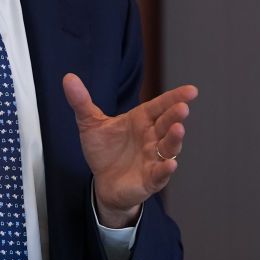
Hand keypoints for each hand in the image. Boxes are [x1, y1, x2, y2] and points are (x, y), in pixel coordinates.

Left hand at [63, 73, 197, 227]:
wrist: (103, 181)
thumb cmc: (104, 150)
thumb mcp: (90, 124)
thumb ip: (81, 101)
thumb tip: (68, 78)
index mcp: (141, 120)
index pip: (160, 106)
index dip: (175, 97)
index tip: (191, 90)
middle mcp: (151, 137)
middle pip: (166, 124)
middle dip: (175, 115)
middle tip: (182, 107)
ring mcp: (153, 158)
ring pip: (168, 147)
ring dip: (174, 139)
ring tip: (178, 129)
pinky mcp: (150, 179)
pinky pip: (160, 173)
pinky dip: (165, 169)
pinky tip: (170, 164)